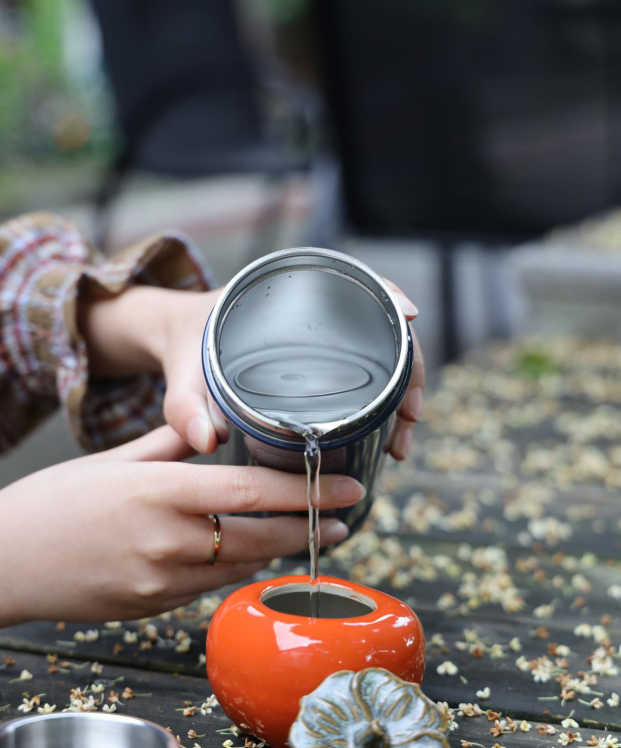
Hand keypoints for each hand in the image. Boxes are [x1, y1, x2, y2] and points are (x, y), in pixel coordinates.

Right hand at [0, 426, 363, 626]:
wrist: (3, 564)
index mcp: (160, 493)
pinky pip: (210, 587)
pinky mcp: (152, 607)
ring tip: (306, 533)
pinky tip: (247, 553)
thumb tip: (210, 430)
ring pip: (242, 566)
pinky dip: (236, 568)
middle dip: (311, 529)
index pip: (253, 492)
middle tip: (346, 519)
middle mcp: (169, 541)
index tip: (350, 490)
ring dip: (278, 549)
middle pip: (263, 536)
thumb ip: (169, 444)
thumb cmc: (51, 504)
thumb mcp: (111, 460)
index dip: (310, 492)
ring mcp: (162, 582)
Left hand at [80, 278, 423, 459]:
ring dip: (402, 397)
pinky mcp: (322, 366)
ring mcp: (323, 341)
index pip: (351, 283)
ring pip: (380, 361)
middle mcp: (314, 315)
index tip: (411, 316)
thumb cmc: (182, 344)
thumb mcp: (181, 370)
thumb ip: (184, 405)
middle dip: (408, 372)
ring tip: (403, 441)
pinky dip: (384, 406)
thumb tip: (207, 441)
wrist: (175, 340)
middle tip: (412, 418)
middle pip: (380, 331)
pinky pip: (365, 377)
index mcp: (285, 295)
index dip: (388, 295)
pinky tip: (391, 435)